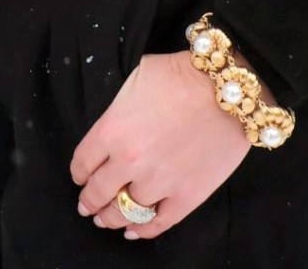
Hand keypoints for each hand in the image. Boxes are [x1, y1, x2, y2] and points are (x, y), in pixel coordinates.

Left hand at [70, 50, 251, 240]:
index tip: (80, 178)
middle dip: (90, 202)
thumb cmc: (182, 76)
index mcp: (112, 130)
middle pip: (99, 193)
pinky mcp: (187, 197)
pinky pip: (158, 223)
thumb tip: (118, 126)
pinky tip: (133, 231)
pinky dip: (143, 231)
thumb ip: (120, 109)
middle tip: (87, 206)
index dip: (79, 173)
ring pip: (126, 212)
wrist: (228, 90)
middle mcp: (129, 162)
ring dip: (112, 218)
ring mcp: (159, 182)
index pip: (83, 163)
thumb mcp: (137, 79)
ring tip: (107, 220)